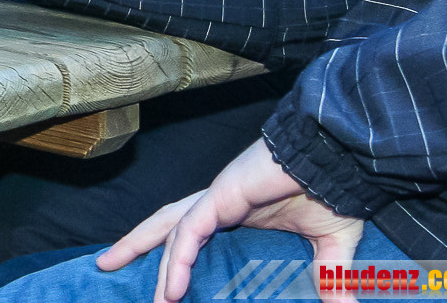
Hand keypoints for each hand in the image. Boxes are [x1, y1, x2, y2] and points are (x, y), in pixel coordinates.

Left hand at [96, 139, 364, 301]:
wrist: (341, 158)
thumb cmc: (334, 192)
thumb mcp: (331, 248)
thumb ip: (330, 280)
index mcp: (235, 211)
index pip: (189, 232)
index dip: (169, 250)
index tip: (158, 277)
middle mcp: (217, 202)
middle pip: (166, 224)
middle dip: (135, 244)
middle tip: (105, 264)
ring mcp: (217, 196)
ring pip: (172, 230)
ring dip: (159, 266)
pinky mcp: (223, 194)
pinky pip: (191, 229)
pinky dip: (180, 258)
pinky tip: (173, 287)